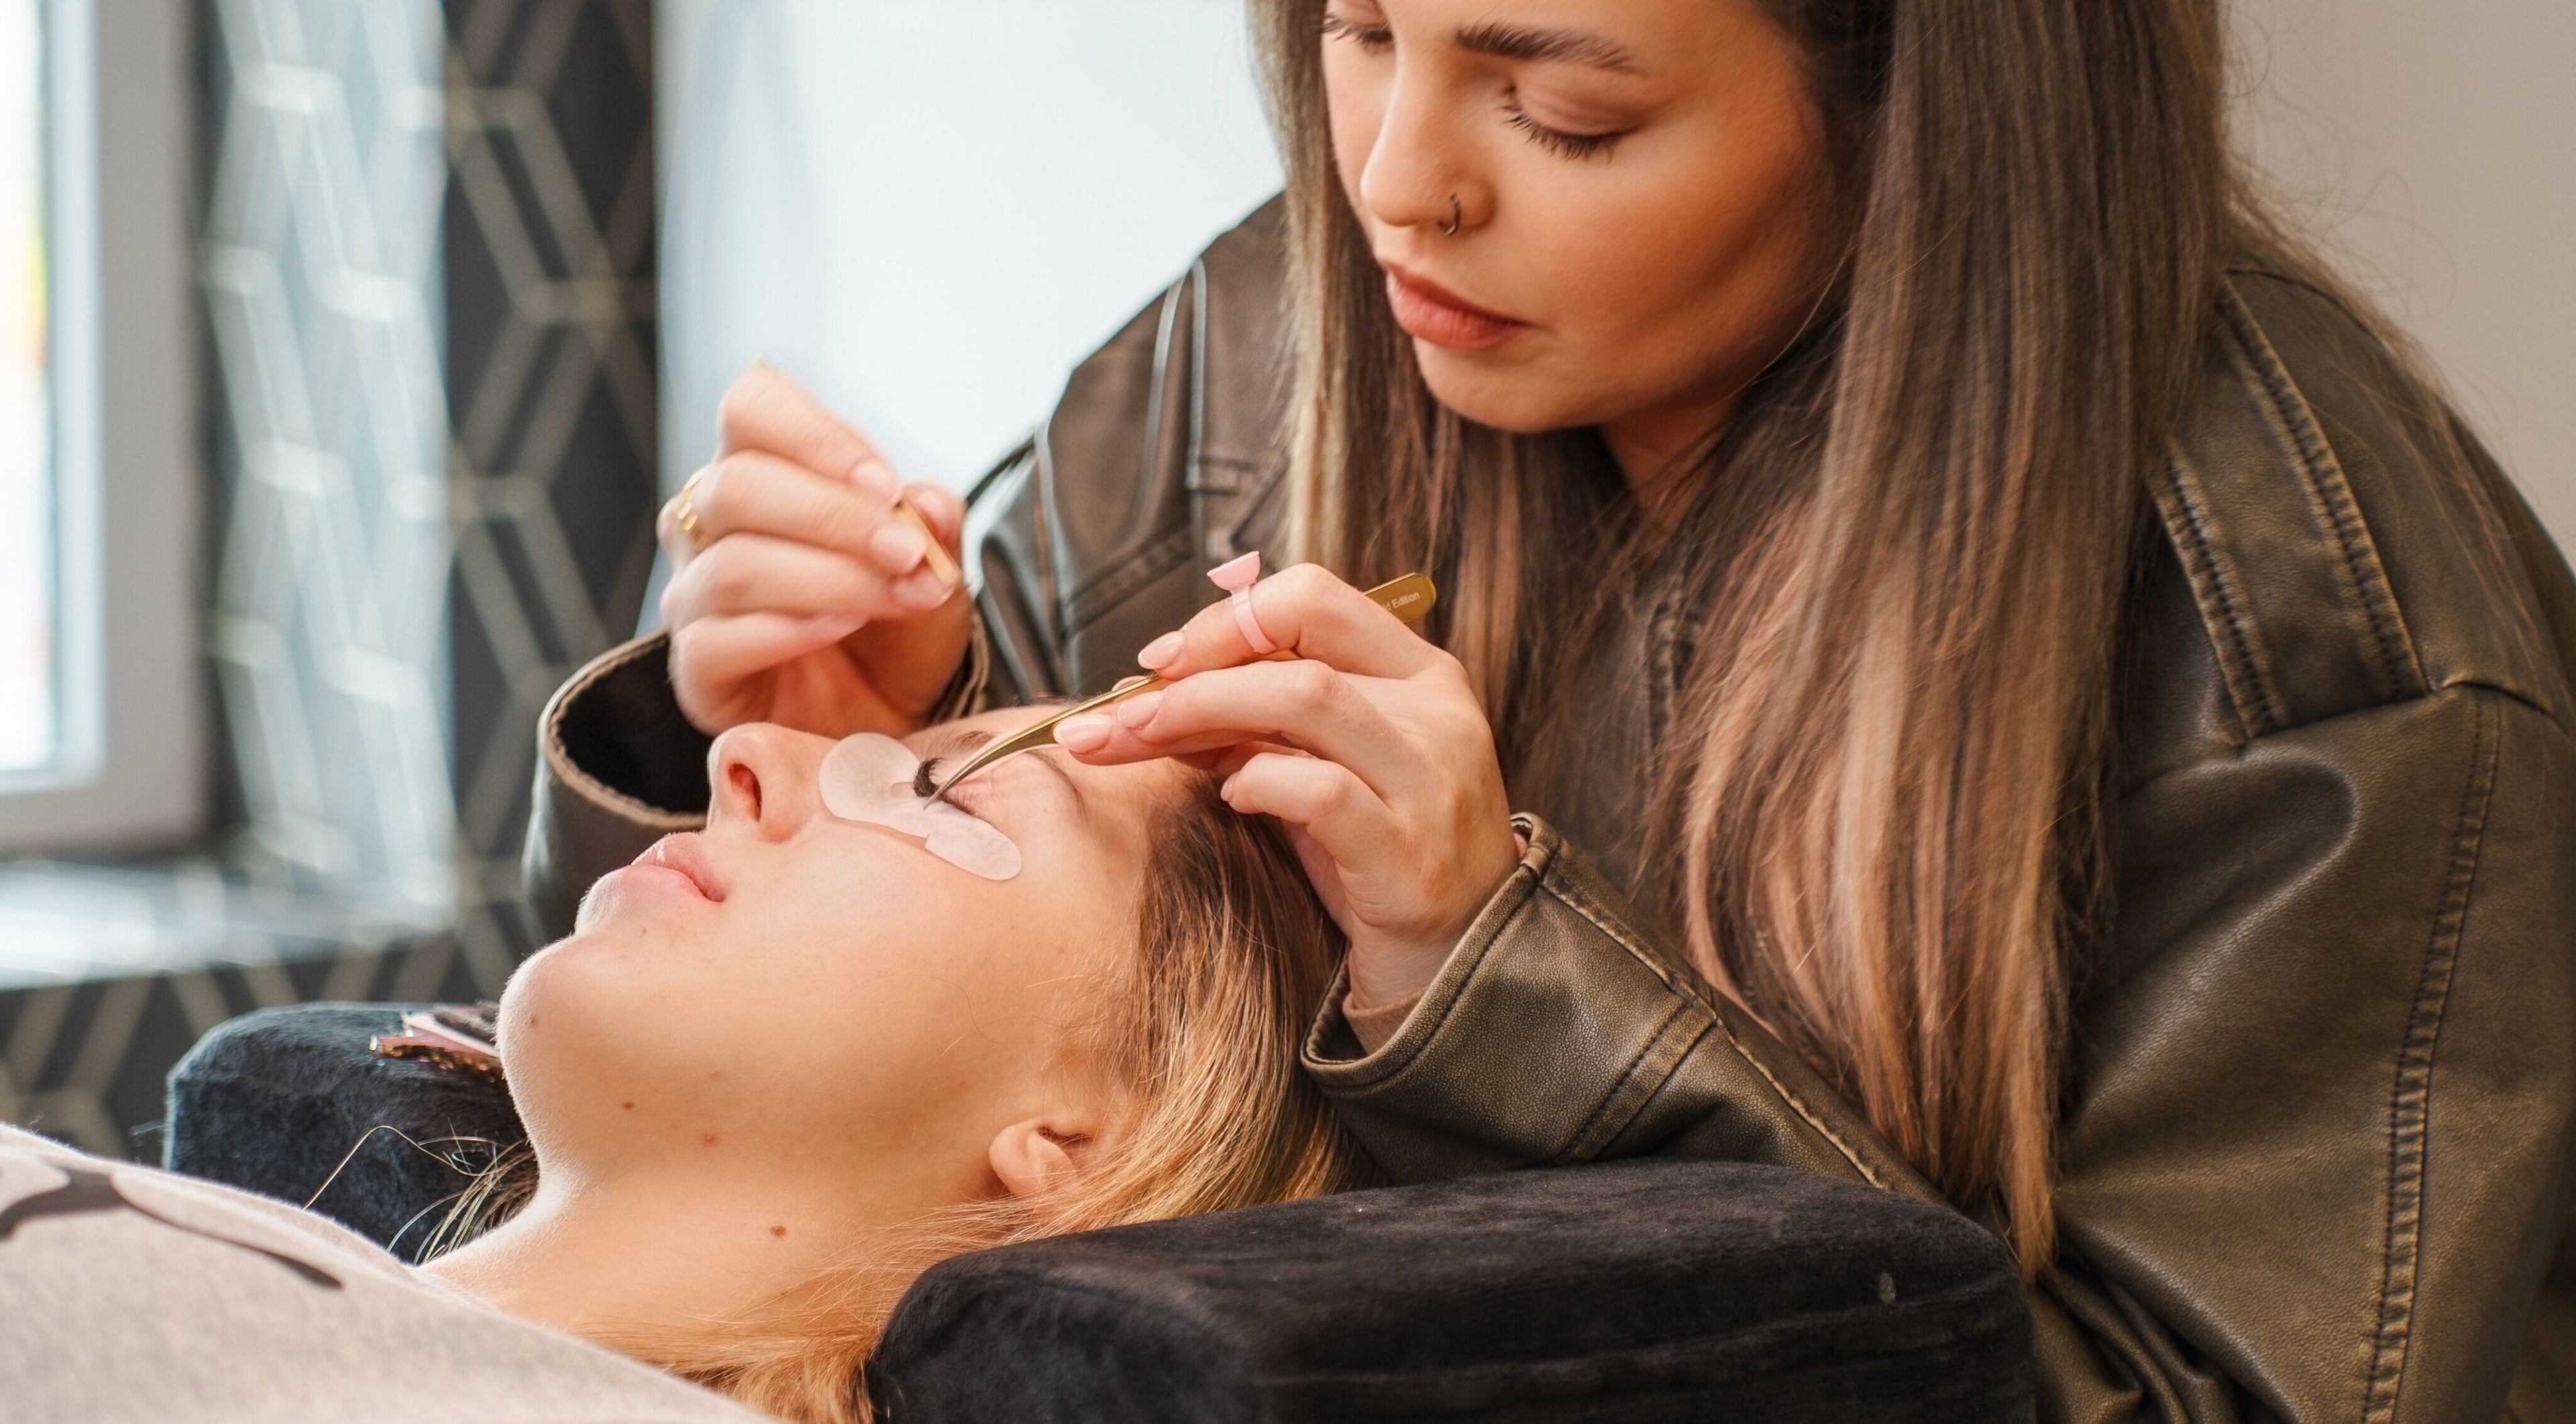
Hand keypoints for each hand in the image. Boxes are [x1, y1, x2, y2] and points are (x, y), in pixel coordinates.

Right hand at [658, 367, 973, 737]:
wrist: (894, 717)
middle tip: (906, 552)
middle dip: (835, 518)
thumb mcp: (936, 566)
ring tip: (893, 596)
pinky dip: (789, 631)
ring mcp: (694, 597)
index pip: (752, 408)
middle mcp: (709, 524)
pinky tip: (839, 631)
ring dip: (830, 579)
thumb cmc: (898, 629)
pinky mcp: (694, 670)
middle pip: (737, 486)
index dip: (816, 437)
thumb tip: (925, 501)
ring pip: (735, 566)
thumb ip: (933, 524)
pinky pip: (718, 640)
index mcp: (761, 469)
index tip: (886, 485)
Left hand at [1054, 564, 1520, 1007]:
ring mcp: (1429, 780)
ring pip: (1305, 698)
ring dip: (1203, 711)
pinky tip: (1231, 798)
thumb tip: (1151, 695)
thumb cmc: (1379, 860)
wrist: (1460, 964)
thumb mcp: (1327, 770)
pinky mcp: (1408, 852)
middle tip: (1119, 711)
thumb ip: (1261, 724)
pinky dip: (1258, 782)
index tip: (1162, 660)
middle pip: (1297, 644)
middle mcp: (1436, 713)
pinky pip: (1320, 791)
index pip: (1314, 598)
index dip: (1226, 618)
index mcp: (1421, 674)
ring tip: (1142, 740)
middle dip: (1193, 670)